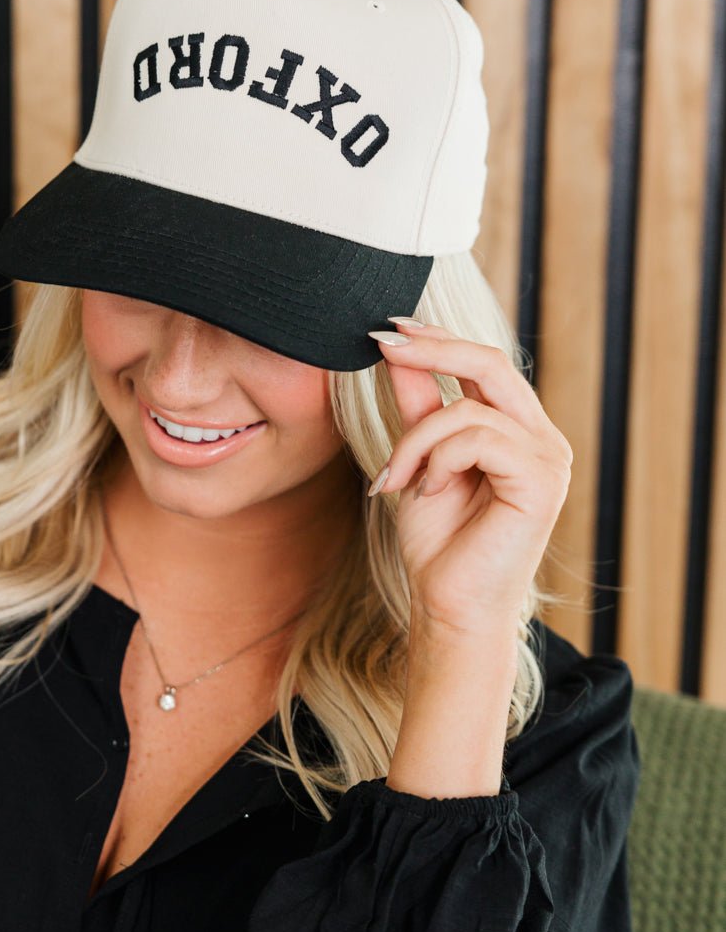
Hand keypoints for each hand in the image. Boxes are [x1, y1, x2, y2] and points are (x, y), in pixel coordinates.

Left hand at [368, 319, 572, 637]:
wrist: (448, 604)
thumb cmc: (438, 541)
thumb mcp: (418, 459)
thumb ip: (418, 406)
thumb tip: (397, 350)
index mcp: (520, 431)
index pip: (485, 364)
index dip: (439, 340)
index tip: (390, 327)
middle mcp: (542, 439)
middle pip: (491, 363)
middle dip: (433, 348)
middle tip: (384, 342)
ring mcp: (548, 459)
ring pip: (469, 409)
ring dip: (416, 440)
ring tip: (396, 479)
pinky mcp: (541, 481)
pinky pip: (479, 439)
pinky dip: (438, 461)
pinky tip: (428, 492)